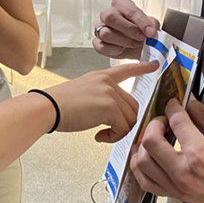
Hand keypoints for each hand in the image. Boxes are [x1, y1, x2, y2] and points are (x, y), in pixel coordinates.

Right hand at [42, 62, 157, 140]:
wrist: (48, 108)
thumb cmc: (58, 105)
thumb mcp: (82, 92)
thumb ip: (100, 97)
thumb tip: (111, 114)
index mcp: (101, 77)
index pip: (126, 69)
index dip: (142, 68)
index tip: (155, 65)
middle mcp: (107, 82)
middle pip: (132, 105)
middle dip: (125, 122)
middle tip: (111, 131)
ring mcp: (110, 93)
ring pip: (130, 118)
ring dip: (119, 132)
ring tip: (103, 134)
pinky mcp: (109, 107)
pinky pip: (123, 128)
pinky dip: (114, 137)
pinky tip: (99, 136)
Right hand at [93, 0, 159, 59]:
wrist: (140, 46)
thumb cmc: (143, 32)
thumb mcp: (151, 25)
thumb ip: (152, 25)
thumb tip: (151, 30)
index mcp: (121, 5)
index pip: (128, 9)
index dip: (141, 21)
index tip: (151, 32)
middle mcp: (108, 14)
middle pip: (110, 17)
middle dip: (128, 29)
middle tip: (141, 38)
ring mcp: (100, 28)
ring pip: (105, 33)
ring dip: (123, 41)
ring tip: (135, 44)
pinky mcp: (97, 42)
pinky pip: (101, 46)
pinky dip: (114, 50)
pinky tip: (123, 49)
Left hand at [129, 99, 203, 202]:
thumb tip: (189, 103)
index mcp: (200, 156)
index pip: (175, 122)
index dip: (173, 107)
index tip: (175, 102)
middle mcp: (184, 173)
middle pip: (150, 141)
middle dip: (154, 123)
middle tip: (165, 118)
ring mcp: (178, 187)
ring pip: (141, 163)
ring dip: (143, 145)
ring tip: (156, 136)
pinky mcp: (177, 196)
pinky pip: (146, 182)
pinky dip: (141, 167)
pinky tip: (148, 156)